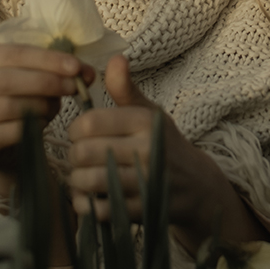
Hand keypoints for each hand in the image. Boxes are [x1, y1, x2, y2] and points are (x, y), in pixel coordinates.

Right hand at [0, 43, 94, 184]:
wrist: (10, 143)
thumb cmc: (25, 102)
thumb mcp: (43, 79)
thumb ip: (65, 72)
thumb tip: (87, 73)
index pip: (14, 53)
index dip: (47, 59)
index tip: (75, 67)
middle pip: (7, 79)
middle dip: (45, 82)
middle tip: (72, 88)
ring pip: (6, 106)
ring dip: (38, 106)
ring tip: (54, 108)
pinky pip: (4, 133)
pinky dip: (28, 128)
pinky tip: (41, 125)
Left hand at [68, 55, 268, 252]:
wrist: (196, 185)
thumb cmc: (163, 142)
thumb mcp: (148, 112)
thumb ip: (125, 89)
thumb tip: (115, 58)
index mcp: (144, 121)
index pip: (88, 123)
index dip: (74, 129)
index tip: (80, 134)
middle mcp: (146, 150)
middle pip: (83, 152)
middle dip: (73, 156)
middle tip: (78, 158)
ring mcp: (144, 182)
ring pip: (87, 181)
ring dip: (77, 181)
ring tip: (82, 176)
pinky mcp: (140, 210)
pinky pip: (97, 209)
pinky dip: (86, 204)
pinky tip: (90, 197)